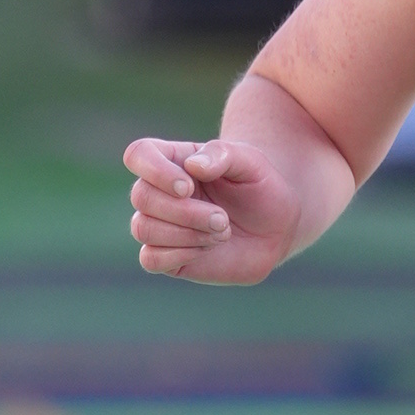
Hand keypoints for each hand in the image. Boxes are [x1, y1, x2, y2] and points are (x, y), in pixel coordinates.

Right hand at [127, 120, 310, 285]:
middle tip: (223, 219)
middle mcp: (158, 191)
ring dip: (187, 234)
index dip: (156, 172)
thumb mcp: (250, 161)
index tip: (188, 187)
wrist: (275, 227)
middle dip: (185, 212)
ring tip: (221, 232)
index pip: (138, 155)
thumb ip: (222, 154)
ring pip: (144, 229)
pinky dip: (179, 255)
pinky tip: (206, 248)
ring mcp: (159, 225)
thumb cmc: (259, 187)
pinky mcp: (166, 257)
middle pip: (142, 197)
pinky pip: (150, 259)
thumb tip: (192, 166)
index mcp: (172, 160)